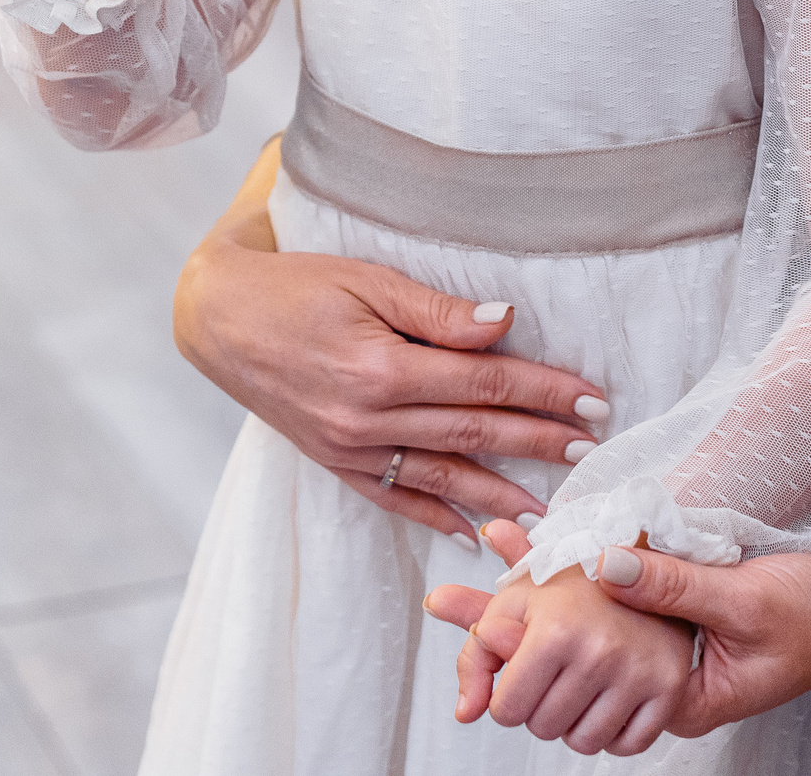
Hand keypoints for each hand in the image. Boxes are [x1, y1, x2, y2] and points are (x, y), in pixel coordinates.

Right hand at [174, 141, 608, 541]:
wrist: (218, 317)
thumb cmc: (296, 285)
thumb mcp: (368, 279)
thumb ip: (438, 311)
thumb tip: (506, 323)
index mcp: (381, 366)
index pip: (484, 383)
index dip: (544, 391)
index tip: (592, 399)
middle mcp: (366, 417)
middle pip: (474, 432)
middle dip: (539, 441)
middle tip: (590, 449)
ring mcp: (347, 447)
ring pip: (441, 475)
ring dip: (500, 493)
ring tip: (550, 508)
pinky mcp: (332, 461)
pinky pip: (393, 496)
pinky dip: (435, 515)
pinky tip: (472, 532)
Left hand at [431, 519, 810, 740]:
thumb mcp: (746, 597)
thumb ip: (673, 584)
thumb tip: (602, 562)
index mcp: (678, 699)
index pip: (584, 684)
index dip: (533, 650)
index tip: (485, 609)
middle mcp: (666, 681)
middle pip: (575, 661)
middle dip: (524, 622)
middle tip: (474, 568)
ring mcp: (672, 651)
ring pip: (594, 631)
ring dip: (553, 594)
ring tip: (500, 554)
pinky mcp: (682, 619)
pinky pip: (627, 602)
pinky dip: (593, 575)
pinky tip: (561, 544)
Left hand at [435, 524, 693, 755]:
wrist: (640, 567)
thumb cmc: (569, 588)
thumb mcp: (512, 603)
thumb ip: (474, 653)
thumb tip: (463, 712)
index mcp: (554, 630)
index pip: (507, 711)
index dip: (508, 697)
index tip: (524, 672)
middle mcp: (599, 652)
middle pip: (544, 730)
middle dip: (541, 707)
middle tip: (557, 670)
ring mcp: (638, 672)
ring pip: (584, 744)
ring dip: (577, 722)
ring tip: (583, 681)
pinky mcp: (669, 688)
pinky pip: (627, 745)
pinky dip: (615, 730)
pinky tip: (611, 694)